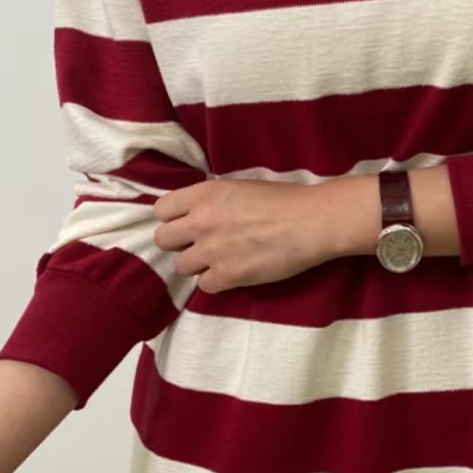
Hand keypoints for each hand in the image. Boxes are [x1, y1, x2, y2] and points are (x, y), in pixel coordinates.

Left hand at [152, 177, 333, 293]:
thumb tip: (200, 212)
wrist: (311, 222)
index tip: (187, 223)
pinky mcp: (227, 275)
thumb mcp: (240, 187)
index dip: (173, 218)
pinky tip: (232, 274)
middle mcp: (200, 222)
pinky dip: (216, 282)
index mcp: (204, 195)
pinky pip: (204, 286)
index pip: (161, 210)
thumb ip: (213, 200)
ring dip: (197, 265)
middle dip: (179, 243)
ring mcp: (211, 251)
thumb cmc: (284, 200)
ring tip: (218, 261)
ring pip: (180, 266)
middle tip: (200, 244)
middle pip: (163, 239)